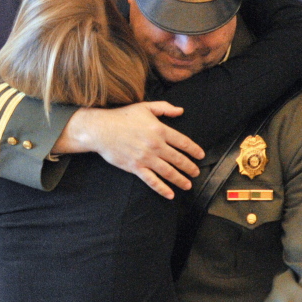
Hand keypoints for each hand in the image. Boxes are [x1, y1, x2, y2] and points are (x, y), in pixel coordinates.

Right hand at [57, 102, 204, 197]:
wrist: (100, 129)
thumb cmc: (121, 117)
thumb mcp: (144, 107)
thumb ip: (164, 108)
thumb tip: (180, 111)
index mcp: (160, 130)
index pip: (183, 142)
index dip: (194, 150)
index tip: (200, 156)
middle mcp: (155, 145)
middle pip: (178, 159)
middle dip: (190, 167)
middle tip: (196, 172)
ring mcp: (145, 157)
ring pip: (168, 172)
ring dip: (180, 180)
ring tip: (188, 184)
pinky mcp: (135, 167)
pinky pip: (152, 180)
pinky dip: (162, 189)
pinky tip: (170, 194)